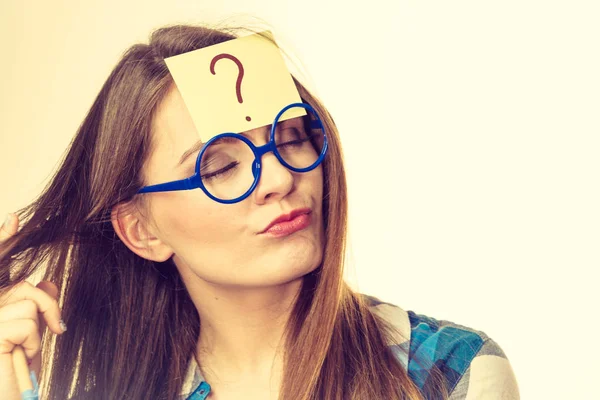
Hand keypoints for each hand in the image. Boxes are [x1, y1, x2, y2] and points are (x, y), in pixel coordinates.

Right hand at [0, 213, 66, 398]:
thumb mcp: (29, 331)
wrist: (6, 393)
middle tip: (58, 329)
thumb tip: (47, 282)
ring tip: (27, 352)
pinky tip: (20, 357)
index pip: (0, 265)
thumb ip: (36, 304)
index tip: (15, 218)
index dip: (4, 240)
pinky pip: (28, 322)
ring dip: (41, 329)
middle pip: (27, 288)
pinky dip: (33, 343)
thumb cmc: (13, 365)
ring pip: (30, 301)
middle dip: (48, 307)